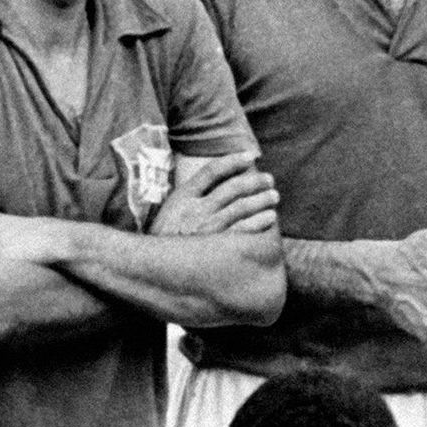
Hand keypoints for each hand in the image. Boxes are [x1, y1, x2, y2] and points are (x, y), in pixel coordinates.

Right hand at [153, 150, 280, 238]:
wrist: (152, 270)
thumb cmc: (164, 240)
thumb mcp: (169, 212)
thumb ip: (189, 196)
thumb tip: (214, 181)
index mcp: (182, 197)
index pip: (212, 171)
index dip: (233, 160)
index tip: (250, 156)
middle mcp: (195, 210)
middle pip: (232, 188)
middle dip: (255, 181)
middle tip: (269, 180)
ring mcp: (207, 229)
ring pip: (242, 207)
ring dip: (262, 199)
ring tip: (274, 196)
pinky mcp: (216, 248)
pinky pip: (244, 231)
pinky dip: (259, 222)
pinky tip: (270, 217)